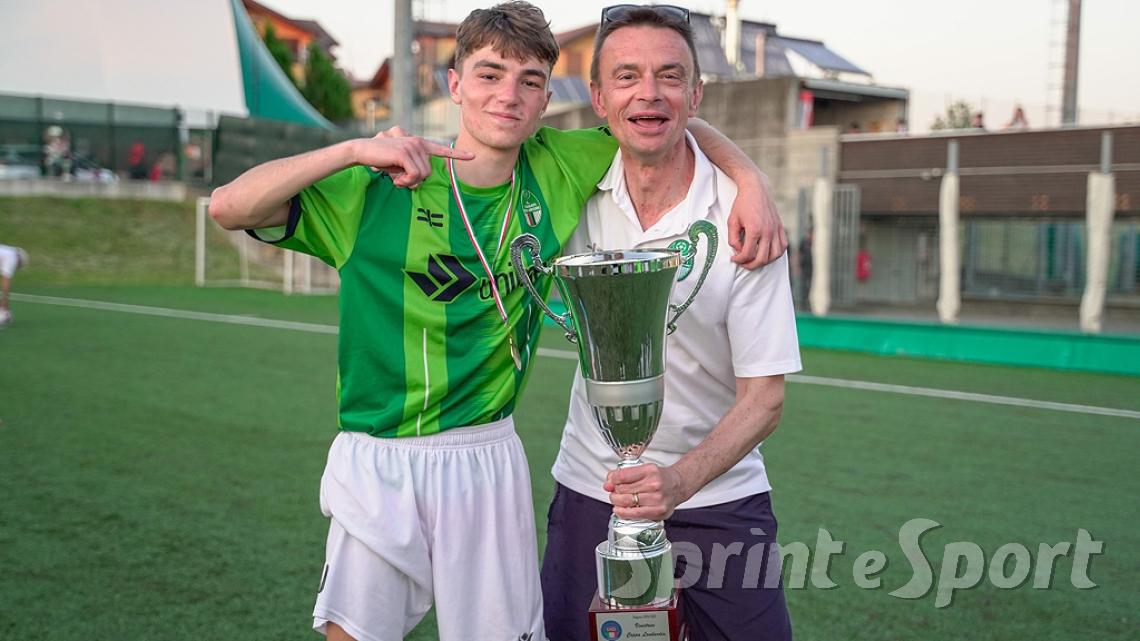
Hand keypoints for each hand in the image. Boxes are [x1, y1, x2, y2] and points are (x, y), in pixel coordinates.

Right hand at [355, 127, 473, 188]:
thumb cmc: (381, 159)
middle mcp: (418, 142)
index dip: (458, 155)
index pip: (441, 149)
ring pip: (421, 175)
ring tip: (395, 176)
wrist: (363, 150)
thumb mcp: (400, 165)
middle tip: (399, 178)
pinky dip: (404, 181)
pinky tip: (394, 178)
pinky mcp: (405, 152)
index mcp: (419, 143)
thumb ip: (413, 169)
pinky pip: (414, 175)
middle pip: (428, 172)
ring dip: (407, 182)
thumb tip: (418, 181)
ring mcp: (412, 146)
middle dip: (414, 180)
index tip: (472, 156)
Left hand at [604, 463, 688, 521]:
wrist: (678, 485)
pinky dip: (623, 512)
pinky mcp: (659, 511)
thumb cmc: (660, 477)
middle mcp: (655, 484)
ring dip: (617, 502)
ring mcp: (658, 499)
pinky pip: (635, 514)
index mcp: (650, 470)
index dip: (612, 480)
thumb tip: (608, 482)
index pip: (622, 476)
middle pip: (623, 490)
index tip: (611, 482)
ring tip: (617, 500)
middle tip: (613, 492)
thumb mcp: (643, 469)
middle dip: (614, 492)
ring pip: (627, 502)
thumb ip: (624, 474)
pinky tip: (620, 510)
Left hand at [727, 173, 787, 269]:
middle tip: (743, 263)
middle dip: (751, 265)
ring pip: (775, 255)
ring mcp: (776, 230)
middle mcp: (767, 231)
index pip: (747, 254)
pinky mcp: (780, 227)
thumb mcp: (732, 221)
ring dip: (764, 261)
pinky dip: (776, 253)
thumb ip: (733, 239)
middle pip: (762, 259)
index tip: (734, 259)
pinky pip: (783, 246)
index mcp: (754, 229)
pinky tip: (768, 252)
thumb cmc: (742, 204)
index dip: (739, 260)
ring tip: (755, 260)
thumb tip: (738, 251)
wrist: (756, 188)